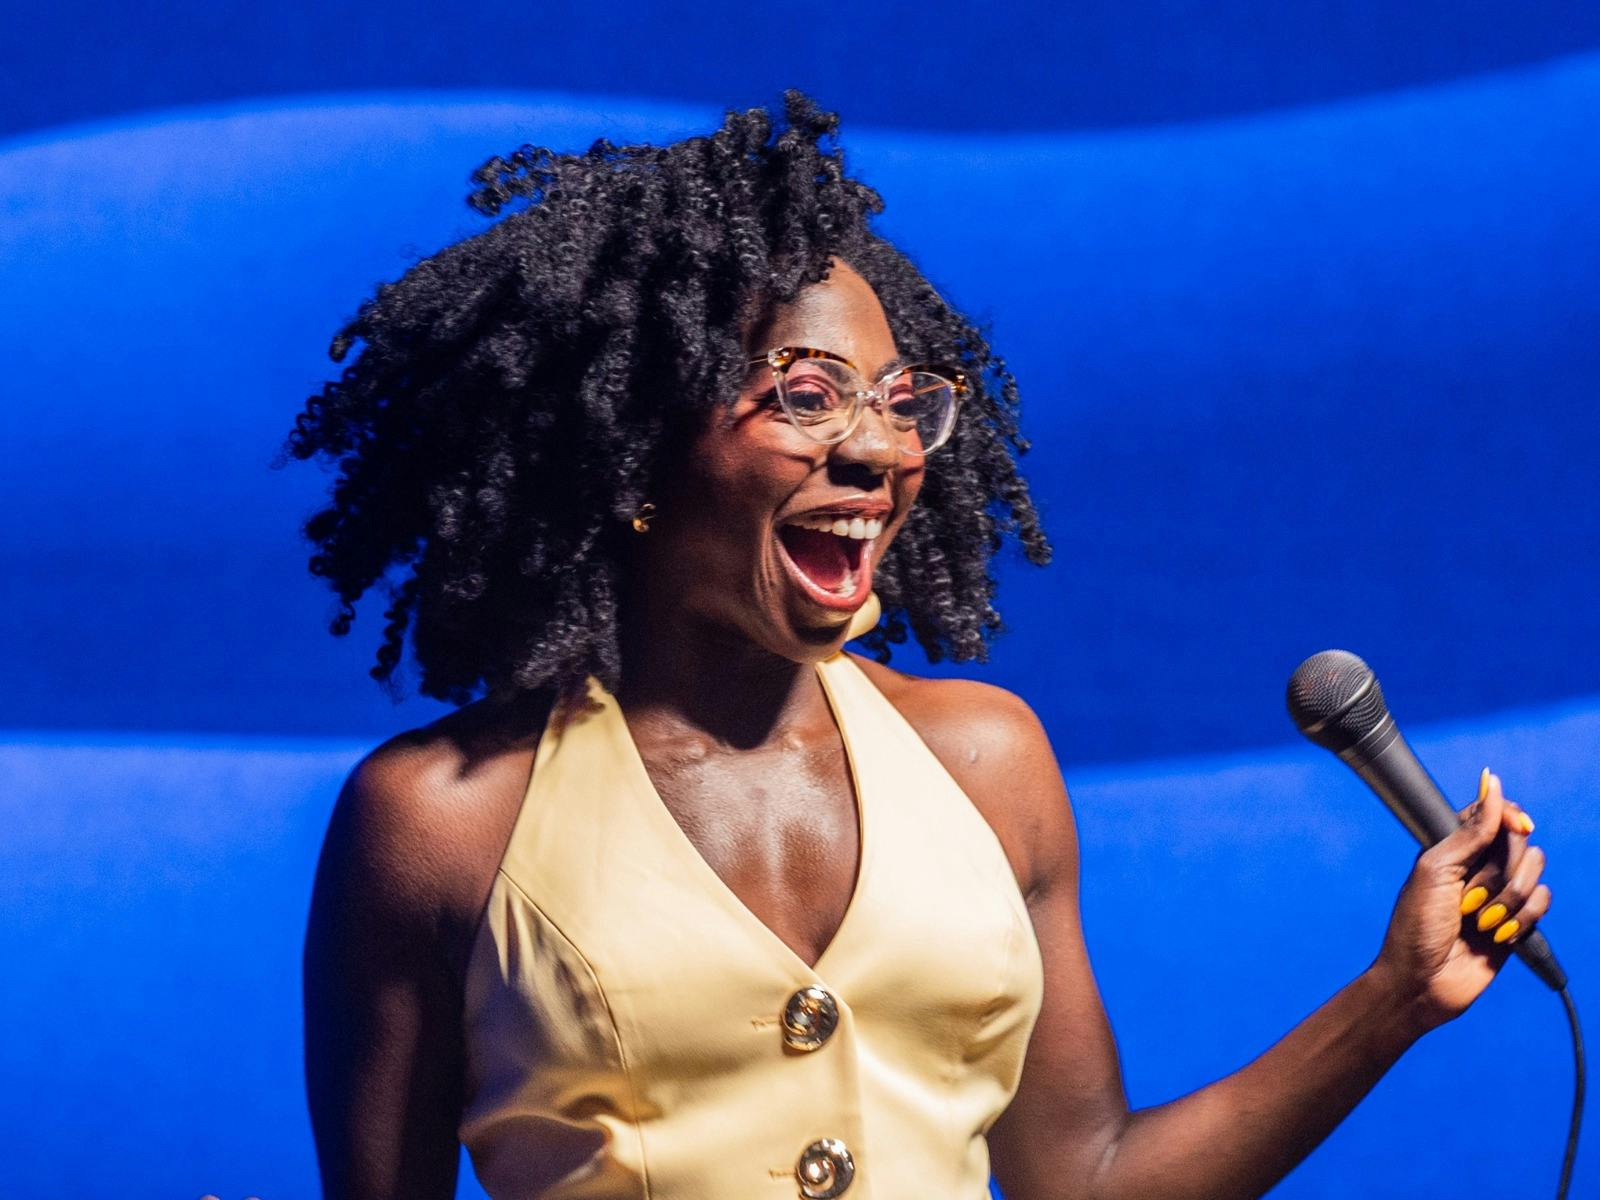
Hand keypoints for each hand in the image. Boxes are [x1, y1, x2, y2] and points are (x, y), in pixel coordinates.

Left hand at [1370, 769, 1551, 1031]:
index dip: (1508, 815)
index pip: (1492, 813)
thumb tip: (1492, 782)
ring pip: (1535, 872)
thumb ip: (1471, 830)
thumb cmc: (1416, 925)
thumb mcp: (1436, 869)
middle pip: (1519, 842)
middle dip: (1501, 870)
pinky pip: (1542, 902)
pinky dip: (1522, 919)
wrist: (1423, 982)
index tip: (1516, 826)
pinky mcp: (1517, 921)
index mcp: (1452, 846)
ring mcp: (1499, 894)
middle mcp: (1478, 866)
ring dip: (1509, 899)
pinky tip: (1498, 935)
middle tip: (1470, 895)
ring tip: (1478, 921)